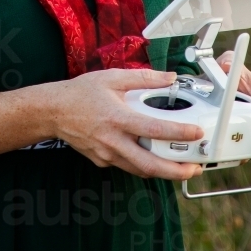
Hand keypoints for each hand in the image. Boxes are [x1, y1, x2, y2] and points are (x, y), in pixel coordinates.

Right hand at [45, 68, 204, 179]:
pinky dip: (143, 165)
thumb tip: (169, 78)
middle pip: (150, 165)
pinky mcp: (102, 161)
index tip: (196, 133)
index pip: (154, 130)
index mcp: (118, 118)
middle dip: (176, 171)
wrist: (53, 111)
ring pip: (140, 170)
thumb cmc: (81, 93)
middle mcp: (113, 141)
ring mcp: (107, 155)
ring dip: (163, 172)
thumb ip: (143, 78)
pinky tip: (152, 157)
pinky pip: (127, 166)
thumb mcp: (112, 78)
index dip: (178, 133)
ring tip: (181, 168)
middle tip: (195, 168)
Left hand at [216, 51, 250, 167]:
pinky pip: (243, 150)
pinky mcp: (237, 135)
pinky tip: (233, 160)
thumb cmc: (223, 72)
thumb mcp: (226, 63)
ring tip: (246, 161)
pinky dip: (240, 156)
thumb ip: (228, 62)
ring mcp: (249, 126)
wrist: (207, 82)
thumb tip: (227, 65)